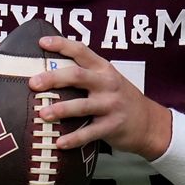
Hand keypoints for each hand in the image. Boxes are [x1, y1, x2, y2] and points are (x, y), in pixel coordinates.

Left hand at [27, 36, 171, 158]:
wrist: (150, 123)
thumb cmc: (121, 99)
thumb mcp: (108, 80)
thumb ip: (86, 74)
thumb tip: (48, 71)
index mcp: (104, 69)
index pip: (81, 51)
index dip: (61, 44)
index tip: (42, 42)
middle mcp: (107, 84)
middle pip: (77, 76)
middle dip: (53, 78)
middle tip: (34, 83)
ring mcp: (111, 105)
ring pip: (82, 105)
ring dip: (60, 109)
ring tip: (42, 114)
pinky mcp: (112, 126)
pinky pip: (89, 133)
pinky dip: (73, 139)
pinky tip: (59, 142)